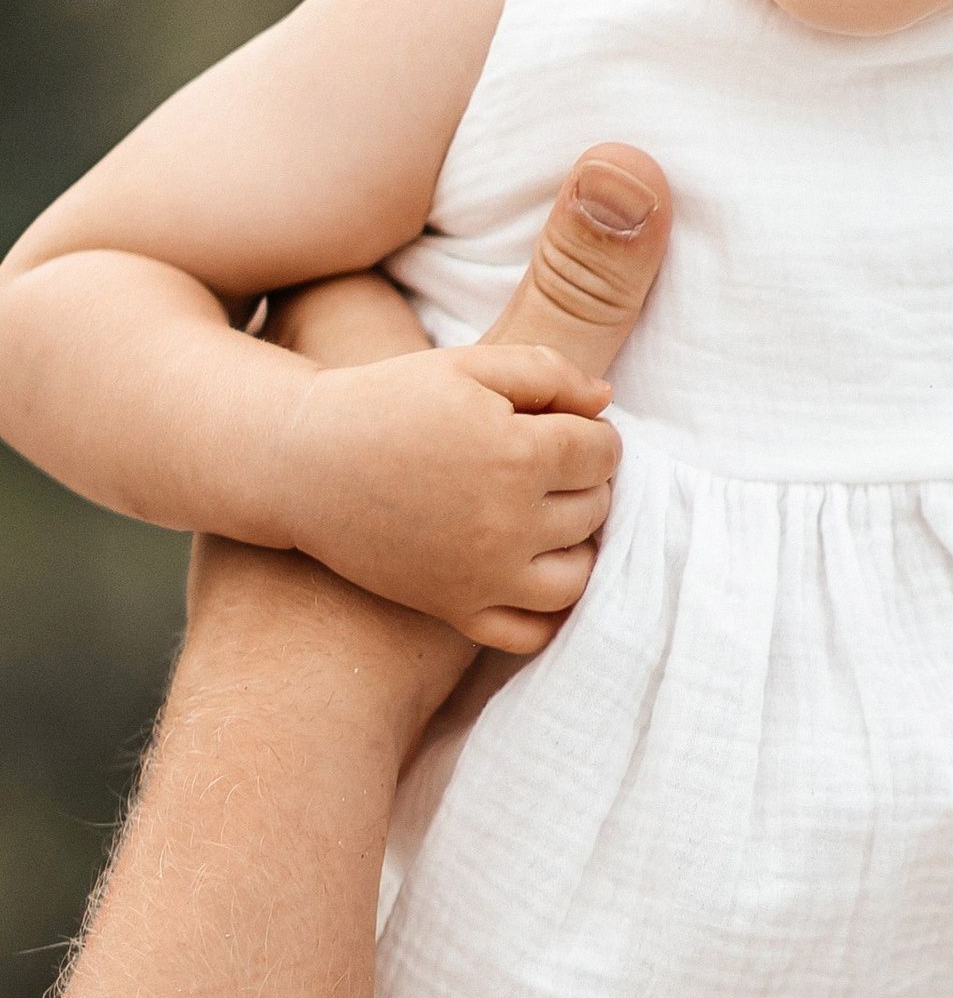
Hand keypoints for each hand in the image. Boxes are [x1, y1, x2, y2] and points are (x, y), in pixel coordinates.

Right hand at [259, 148, 667, 653]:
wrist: (300, 462)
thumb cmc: (386, 402)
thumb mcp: (465, 365)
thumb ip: (547, 371)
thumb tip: (607, 402)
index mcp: (518, 454)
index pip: (604, 451)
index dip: (590, 435)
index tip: (560, 428)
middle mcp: (509, 523)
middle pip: (596, 509)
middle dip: (582, 484)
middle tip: (544, 468)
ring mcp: (484, 575)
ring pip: (579, 574)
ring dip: (575, 544)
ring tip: (545, 517)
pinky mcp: (457, 611)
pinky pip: (533, 632)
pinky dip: (546, 610)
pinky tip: (530, 573)